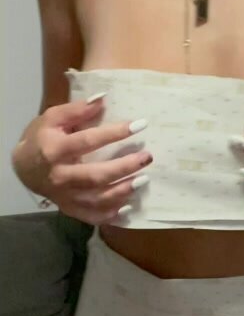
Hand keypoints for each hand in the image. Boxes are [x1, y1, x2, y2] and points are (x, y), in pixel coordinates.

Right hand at [11, 94, 152, 224]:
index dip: (114, 133)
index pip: (88, 141)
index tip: (139, 125)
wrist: (24, 168)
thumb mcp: (52, 118)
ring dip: (123, 191)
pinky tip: (129, 207)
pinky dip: (112, 214)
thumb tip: (102, 99)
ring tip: (144, 180)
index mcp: (55, 150)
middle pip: (96, 175)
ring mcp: (65, 196)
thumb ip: (76, 110)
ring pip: (98, 199)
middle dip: (125, 167)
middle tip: (147, 157)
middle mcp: (60, 176)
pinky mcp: (70, 209)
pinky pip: (93, 216)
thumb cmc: (42, 138)